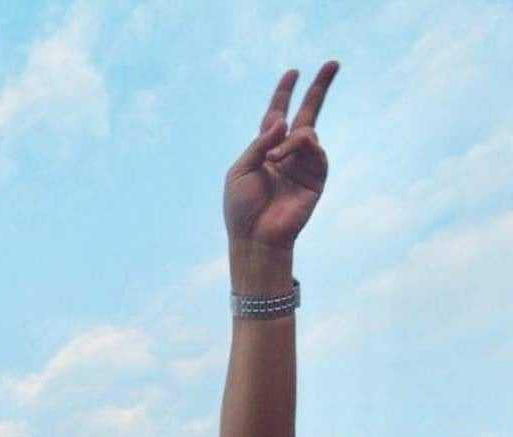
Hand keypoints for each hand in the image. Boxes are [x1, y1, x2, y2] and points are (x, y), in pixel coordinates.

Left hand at [224, 62, 338, 251]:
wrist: (256, 237)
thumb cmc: (241, 207)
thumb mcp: (240, 170)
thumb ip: (259, 143)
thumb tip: (281, 120)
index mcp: (264, 150)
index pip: (276, 115)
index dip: (283, 94)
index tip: (293, 72)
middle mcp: (286, 153)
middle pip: (307, 114)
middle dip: (319, 89)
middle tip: (332, 63)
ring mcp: (304, 164)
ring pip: (306, 134)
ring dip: (290, 141)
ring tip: (273, 160)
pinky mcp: (317, 178)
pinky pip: (315, 151)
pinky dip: (299, 148)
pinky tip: (283, 158)